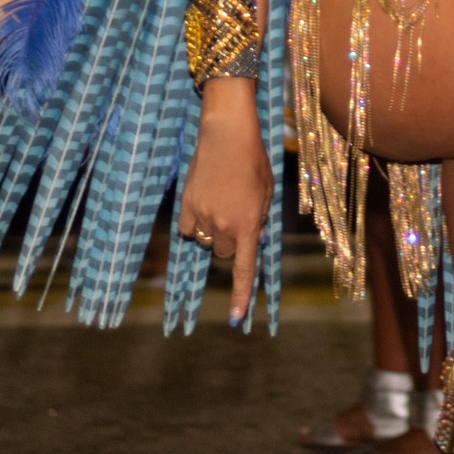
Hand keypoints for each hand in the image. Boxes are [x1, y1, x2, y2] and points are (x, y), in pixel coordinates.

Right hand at [175, 82, 270, 326]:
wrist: (227, 134)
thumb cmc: (254, 159)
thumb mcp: (266, 192)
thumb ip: (259, 220)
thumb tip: (251, 240)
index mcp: (249, 224)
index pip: (244, 268)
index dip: (239, 295)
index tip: (235, 319)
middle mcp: (225, 225)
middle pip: (225, 252)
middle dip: (232, 241)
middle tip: (237, 216)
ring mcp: (203, 216)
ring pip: (206, 241)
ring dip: (214, 232)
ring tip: (221, 203)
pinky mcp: (186, 205)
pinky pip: (187, 229)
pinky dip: (194, 223)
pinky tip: (203, 202)